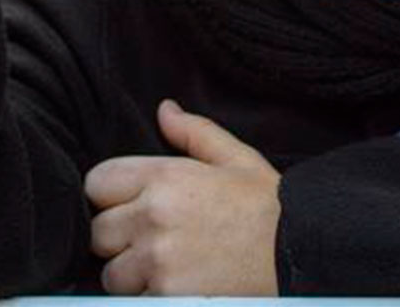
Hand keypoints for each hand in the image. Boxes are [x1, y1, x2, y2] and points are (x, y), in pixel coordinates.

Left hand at [84, 100, 280, 295]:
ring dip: (132, 274)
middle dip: (118, 238)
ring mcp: (157, 263)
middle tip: (151, 241)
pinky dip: (152, 298)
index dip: (109, 195)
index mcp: (165, 178)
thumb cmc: (270, 209)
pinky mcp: (166, 299)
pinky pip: (136, 301)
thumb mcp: (238, 160)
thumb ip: (195, 132)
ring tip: (167, 267)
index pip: (97, 183)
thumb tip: (164, 110)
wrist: (302, 257)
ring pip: (112, 274)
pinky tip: (181, 285)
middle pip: (98, 233)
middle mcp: (153, 219)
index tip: (128, 205)